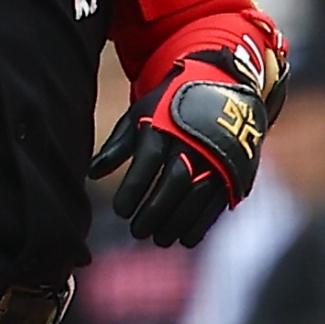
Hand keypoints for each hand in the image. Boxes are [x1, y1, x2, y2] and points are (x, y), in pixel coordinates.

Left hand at [88, 56, 269, 247]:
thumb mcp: (141, 114)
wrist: (220, 85)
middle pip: (174, 182)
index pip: (147, 160)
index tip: (119, 211)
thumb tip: (91, 173)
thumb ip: (118, 144)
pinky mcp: (233, 170)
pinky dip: (201, 223)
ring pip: (196, 196)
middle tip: (137, 230)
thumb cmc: (169, 105)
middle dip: (154, 210)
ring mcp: (216, 156)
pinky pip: (217, 202)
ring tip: (158, 239)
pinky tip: (184, 238)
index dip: (133, 187)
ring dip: (175, 222)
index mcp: (165, 124)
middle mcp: (192, 140)